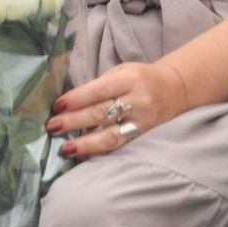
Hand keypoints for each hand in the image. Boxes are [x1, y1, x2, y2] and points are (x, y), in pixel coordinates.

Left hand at [47, 60, 191, 160]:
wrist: (175, 89)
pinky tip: (82, 155)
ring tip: (65, 148)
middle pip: (102, 113)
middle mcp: (137, 100)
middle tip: (52, 127)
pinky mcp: (142, 135)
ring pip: (110, 135)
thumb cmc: (140, 78)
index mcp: (129, 79)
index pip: (100, 90)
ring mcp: (141, 121)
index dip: (77, 99)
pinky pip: (118, 146)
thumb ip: (100, 84)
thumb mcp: (122, 71)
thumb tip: (69, 102)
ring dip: (85, 143)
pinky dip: (98, 151)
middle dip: (74, 121)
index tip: (57, 106)